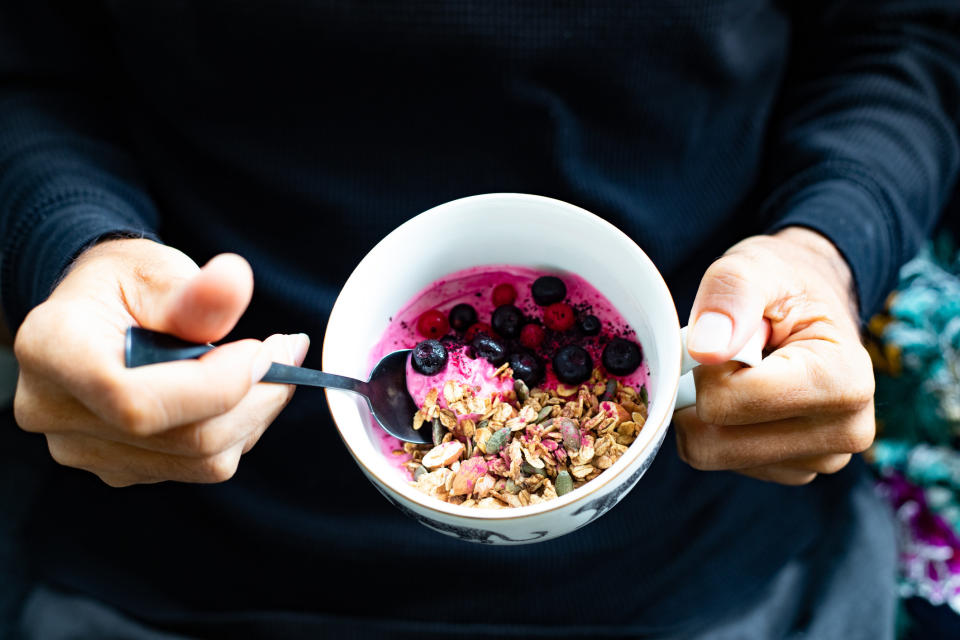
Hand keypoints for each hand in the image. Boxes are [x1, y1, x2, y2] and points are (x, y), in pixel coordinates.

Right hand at [13, 238, 308, 486]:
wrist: (99, 309)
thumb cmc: (127, 285)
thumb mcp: (157, 271)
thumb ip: (197, 291)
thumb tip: (234, 281)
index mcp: (53, 351)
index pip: (136, 401)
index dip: (215, 385)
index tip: (263, 349)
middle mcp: (55, 411)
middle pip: (180, 438)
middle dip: (255, 398)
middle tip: (290, 352)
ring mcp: (84, 449)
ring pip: (200, 460)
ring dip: (253, 415)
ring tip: (269, 366)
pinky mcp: (120, 467)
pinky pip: (199, 466)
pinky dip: (237, 430)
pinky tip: (241, 391)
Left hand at [674, 227, 874, 484]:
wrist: (812, 303)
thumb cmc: (784, 283)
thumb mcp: (755, 267)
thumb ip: (729, 296)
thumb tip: (705, 350)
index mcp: (844, 381)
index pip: (729, 401)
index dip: (705, 367)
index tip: (727, 337)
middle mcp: (845, 432)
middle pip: (714, 442)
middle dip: (699, 394)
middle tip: (723, 356)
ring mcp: (821, 459)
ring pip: (711, 455)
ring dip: (706, 412)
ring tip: (739, 372)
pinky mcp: (794, 470)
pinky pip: (720, 462)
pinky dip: (717, 428)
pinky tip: (744, 396)